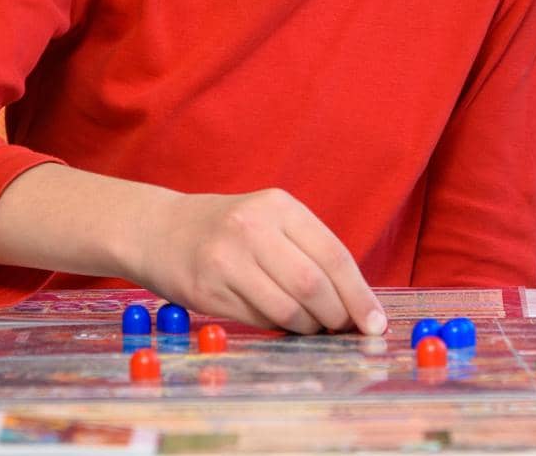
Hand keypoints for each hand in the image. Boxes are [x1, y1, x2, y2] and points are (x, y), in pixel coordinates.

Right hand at [130, 187, 386, 335]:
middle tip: (341, 329)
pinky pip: (257, 319)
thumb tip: (357, 303)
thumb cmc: (229, 230)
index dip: (359, 295)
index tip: (375, 323)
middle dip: (336, 315)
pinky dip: (276, 326)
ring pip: (287, 307)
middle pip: (313, 285)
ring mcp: (226, 258)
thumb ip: (310, 252)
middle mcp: (253, 226)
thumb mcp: (270, 221)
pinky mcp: (206, 288)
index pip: (334, 255)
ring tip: (308, 325)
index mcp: (279, 206)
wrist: (159, 230)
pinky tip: (275, 319)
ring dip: (306, 326)